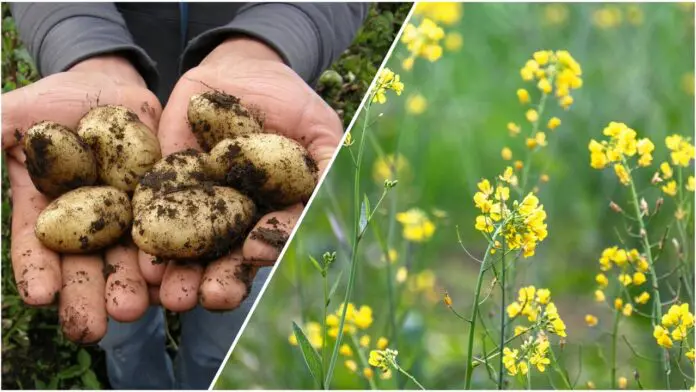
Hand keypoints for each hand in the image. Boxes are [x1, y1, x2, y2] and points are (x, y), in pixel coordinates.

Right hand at [2, 55, 161, 342]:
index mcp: (48, 214)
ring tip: (135, 310)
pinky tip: (176, 277)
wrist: (110, 88)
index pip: (39, 249)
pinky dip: (176, 256)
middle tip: (92, 328)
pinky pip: (175, 232)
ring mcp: (130, 218)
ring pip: (131, 259)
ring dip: (132, 287)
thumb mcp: (10, 117)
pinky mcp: (168, 205)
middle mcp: (89, 226)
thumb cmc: (52, 103)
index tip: (40, 296)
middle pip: (87, 267)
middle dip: (88, 297)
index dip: (37, 271)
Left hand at [144, 37, 341, 311]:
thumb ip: (327, 165)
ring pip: (190, 250)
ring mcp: (199, 206)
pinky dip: (148, 241)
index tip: (258, 249)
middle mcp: (237, 220)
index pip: (272, 238)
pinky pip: (153, 216)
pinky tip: (142, 262)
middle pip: (229, 258)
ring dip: (182, 276)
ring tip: (174, 297)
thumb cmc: (290, 101)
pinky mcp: (164, 188)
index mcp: (275, 213)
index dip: (268, 245)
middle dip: (222, 280)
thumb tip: (328, 201)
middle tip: (212, 298)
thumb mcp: (318, 128)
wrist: (240, 71)